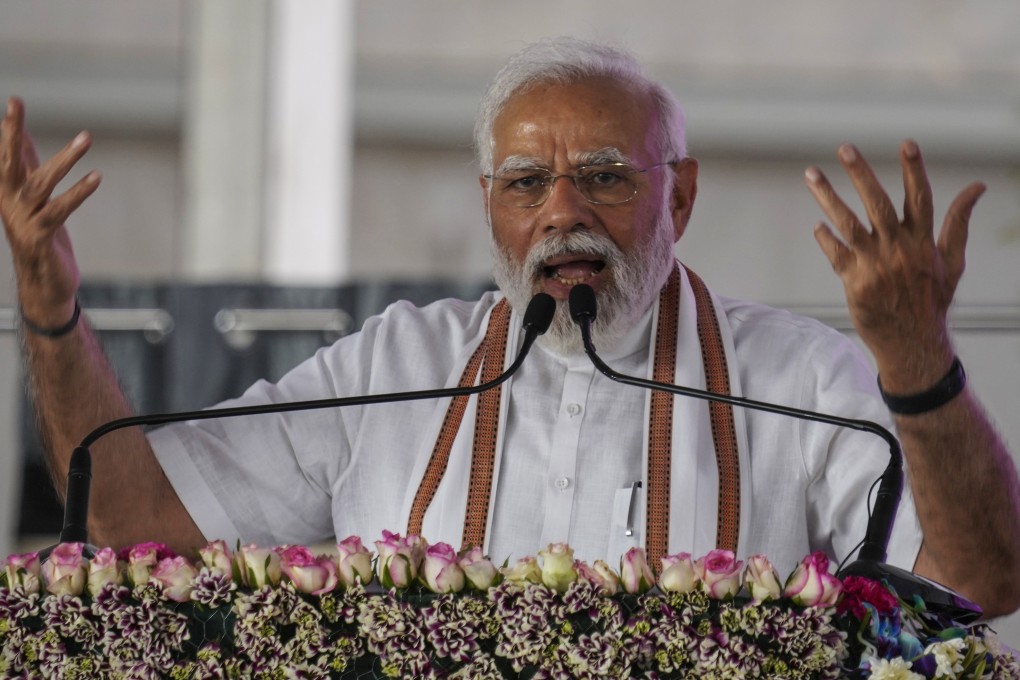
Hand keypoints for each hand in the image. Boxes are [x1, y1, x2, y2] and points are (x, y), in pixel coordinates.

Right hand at [0, 96, 99, 326]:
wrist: (43, 284)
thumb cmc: (39, 236)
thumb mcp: (32, 198)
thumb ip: (27, 168)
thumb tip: (21, 136)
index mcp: (7, 192)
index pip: (7, 155)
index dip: (10, 129)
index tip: (14, 101)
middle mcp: (9, 203)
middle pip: (8, 163)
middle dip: (10, 132)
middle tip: (15, 104)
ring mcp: (23, 220)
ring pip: (40, 183)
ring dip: (64, 159)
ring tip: (85, 137)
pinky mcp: (40, 237)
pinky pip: (60, 210)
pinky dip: (78, 192)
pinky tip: (96, 176)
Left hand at [804, 140, 983, 391]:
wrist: (913, 343)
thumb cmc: (932, 299)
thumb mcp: (952, 261)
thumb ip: (959, 222)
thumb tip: (978, 187)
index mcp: (924, 242)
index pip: (920, 198)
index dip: (914, 170)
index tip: (907, 143)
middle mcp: (899, 249)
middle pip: (878, 204)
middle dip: (861, 174)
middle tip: (845, 148)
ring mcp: (875, 266)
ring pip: (848, 224)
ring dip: (828, 197)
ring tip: (811, 174)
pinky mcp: (855, 283)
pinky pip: (836, 254)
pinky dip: (826, 239)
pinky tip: (818, 226)